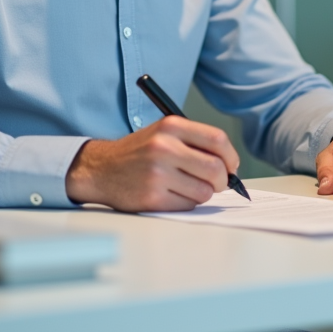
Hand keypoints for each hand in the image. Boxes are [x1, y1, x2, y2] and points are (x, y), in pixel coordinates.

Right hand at [64, 116, 239, 211]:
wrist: (101, 169)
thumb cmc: (140, 152)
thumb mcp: (164, 133)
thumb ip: (195, 142)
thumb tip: (230, 166)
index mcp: (171, 126)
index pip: (218, 140)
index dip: (231, 157)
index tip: (231, 167)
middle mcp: (164, 147)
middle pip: (216, 169)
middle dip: (222, 181)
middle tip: (217, 183)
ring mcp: (157, 173)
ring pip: (204, 191)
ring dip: (202, 193)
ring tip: (187, 186)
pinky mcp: (152, 197)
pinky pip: (188, 205)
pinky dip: (186, 203)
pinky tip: (171, 194)